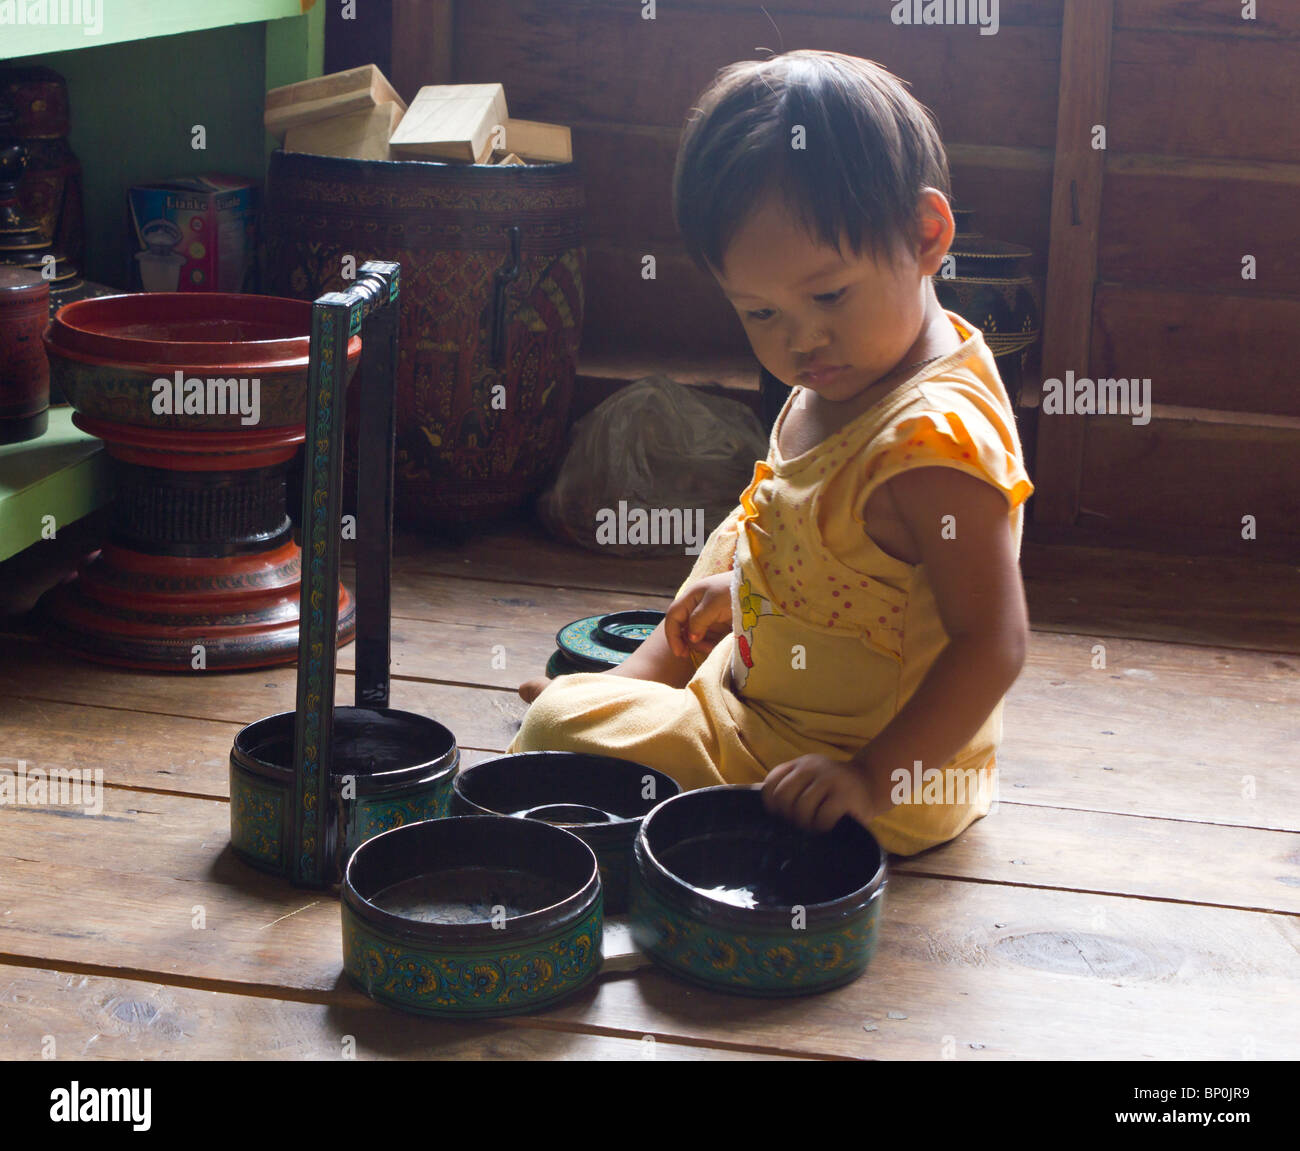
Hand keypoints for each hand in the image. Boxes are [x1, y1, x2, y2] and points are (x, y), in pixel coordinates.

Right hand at [663, 572, 732, 658]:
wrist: (759, 589)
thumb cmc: (734, 591)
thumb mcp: (714, 603)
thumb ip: (699, 620)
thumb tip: (690, 638)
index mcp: (691, 597)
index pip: (673, 617)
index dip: (673, 635)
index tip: (680, 652)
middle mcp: (697, 607)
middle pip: (684, 628)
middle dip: (689, 642)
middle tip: (702, 651)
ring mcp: (708, 616)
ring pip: (696, 635)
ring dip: (701, 644)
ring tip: (713, 648)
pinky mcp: (720, 623)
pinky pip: (709, 637)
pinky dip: (710, 644)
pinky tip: (717, 646)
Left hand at [761, 753, 889, 831]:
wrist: (871, 784)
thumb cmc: (835, 790)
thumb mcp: (811, 782)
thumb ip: (791, 789)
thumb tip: (764, 807)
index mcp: (800, 764)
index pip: (771, 782)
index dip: (771, 805)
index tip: (781, 817)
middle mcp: (812, 767)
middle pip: (783, 796)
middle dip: (788, 817)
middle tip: (798, 826)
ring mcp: (829, 779)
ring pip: (802, 807)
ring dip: (805, 824)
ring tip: (813, 828)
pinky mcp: (845, 795)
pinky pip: (823, 816)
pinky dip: (821, 827)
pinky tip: (827, 828)